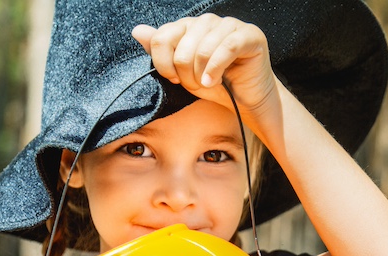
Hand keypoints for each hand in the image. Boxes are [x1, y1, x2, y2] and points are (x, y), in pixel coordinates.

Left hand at [132, 14, 276, 117]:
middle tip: (196, 85)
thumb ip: (161, 52)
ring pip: (204, 46)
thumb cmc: (218, 87)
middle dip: (186, 72)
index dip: (163, 61)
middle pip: (183, 43)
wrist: (248, 102)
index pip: (164, 35)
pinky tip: (214, 82)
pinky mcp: (251, 35)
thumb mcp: (183, 74)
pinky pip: (227, 46)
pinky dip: (216, 68)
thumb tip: (137, 30)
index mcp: (191, 26)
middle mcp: (209, 21)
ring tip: (208, 85)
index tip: (173, 79)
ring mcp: (231, 25)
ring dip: (202, 73)